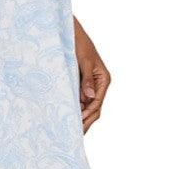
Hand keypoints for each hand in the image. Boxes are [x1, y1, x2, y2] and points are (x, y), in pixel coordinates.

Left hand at [73, 18, 110, 133]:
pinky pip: (78, 100)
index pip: (97, 103)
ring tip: (68, 130)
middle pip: (94, 109)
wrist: (69, 33)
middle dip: (85, 121)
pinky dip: (73, 109)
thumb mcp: (84, 60)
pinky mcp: (80, 84)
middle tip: (73, 135)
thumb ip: (86, 79)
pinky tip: (64, 117)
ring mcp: (89, 86)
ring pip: (86, 107)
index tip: (77, 123)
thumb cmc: (79, 43)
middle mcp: (98, 85)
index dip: (88, 114)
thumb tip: (89, 98)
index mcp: (103, 80)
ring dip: (79, 117)